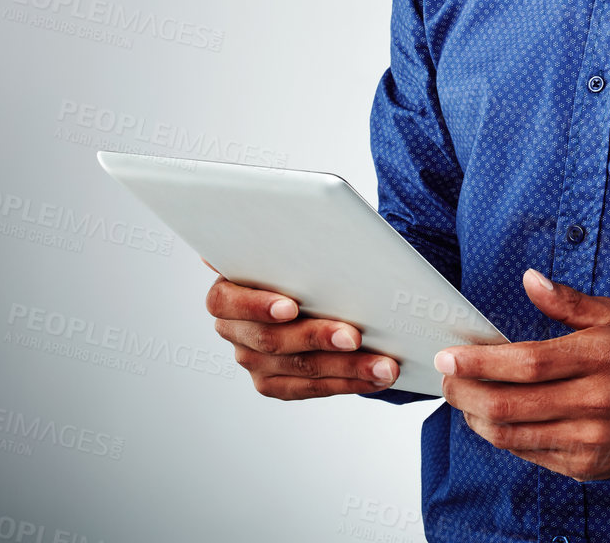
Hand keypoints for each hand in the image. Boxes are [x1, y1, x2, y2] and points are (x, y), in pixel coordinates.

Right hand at [203, 260, 399, 398]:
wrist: (312, 291)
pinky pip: (311, 388)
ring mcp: (254, 361)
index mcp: (226, 293)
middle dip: (318, 338)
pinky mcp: (274, 383)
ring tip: (383, 366)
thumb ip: (280, 243)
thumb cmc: (298, 265)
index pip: (227, 301)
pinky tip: (374, 377)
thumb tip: (279, 219)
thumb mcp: (287, 249)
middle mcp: (235, 330)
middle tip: (354, 336)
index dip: (258, 305)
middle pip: (272, 340)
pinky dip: (347, 383)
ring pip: (300, 368)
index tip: (291, 306)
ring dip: (347, 367)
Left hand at [434, 268, 609, 480]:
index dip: (482, 361)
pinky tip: (491, 417)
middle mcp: (596, 402)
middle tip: (446, 380)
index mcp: (600, 358)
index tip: (449, 356)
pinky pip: (527, 453)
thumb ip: (566, 301)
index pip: (529, 362)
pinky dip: (500, 435)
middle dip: (466, 393)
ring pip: (511, 435)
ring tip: (463, 398)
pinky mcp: (584, 465)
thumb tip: (530, 279)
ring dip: (475, 417)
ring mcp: (590, 438)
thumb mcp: (608, 317)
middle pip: (511, 404)